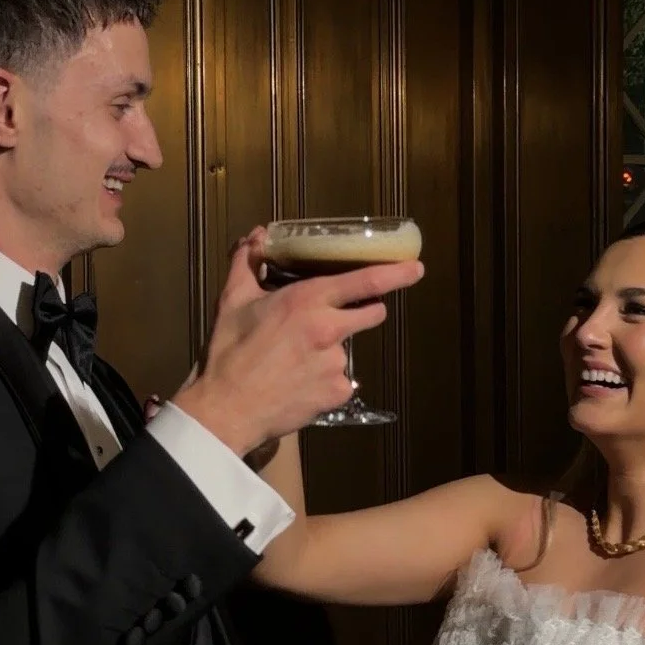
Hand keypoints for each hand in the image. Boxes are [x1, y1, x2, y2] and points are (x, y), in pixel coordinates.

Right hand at [172, 228, 422, 455]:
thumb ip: (247, 263)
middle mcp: (330, 330)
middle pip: (372, 313)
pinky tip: (299, 385)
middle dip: (366, 310)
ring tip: (295, 364)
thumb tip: (255, 236)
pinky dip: (325, 383)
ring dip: (331, 352)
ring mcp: (336, 364)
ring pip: (347, 351)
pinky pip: (339, 383)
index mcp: (309, 300)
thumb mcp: (233, 300)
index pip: (366, 280)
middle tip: (336, 321)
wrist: (227, 409)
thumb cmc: (229, 352)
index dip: (397, 273)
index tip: (416, 269)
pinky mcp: (337, 394)